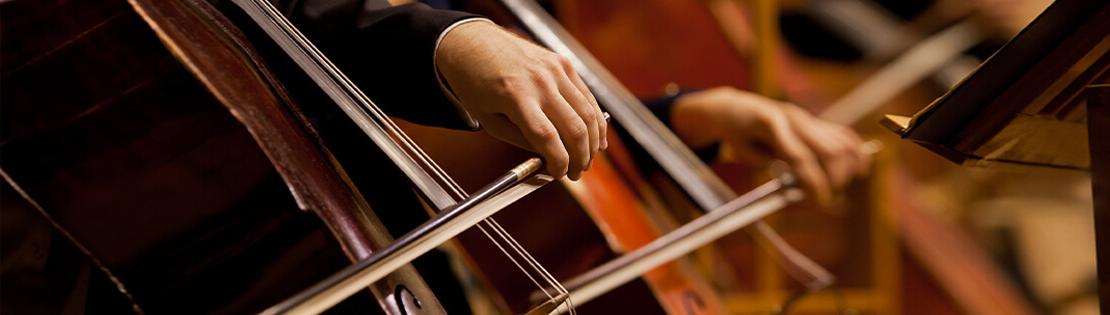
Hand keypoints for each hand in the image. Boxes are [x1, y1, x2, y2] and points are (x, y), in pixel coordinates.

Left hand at [435, 20, 606, 179]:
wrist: (472, 42)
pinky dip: (595, 119)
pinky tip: (596, 136)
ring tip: (588, 160)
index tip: (560, 174)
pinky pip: (586, 96)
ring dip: (592, 142)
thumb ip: (520, 139)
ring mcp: (555, 69)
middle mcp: (540, 81)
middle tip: (577, 173)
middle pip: (574, 128)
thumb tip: (547, 156)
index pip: (547, 137)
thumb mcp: (487, 119)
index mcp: (516, 96)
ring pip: (587, 113)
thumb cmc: (473, 81)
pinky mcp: (563, 63)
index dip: (559, 161)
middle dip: (580, 157)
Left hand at [670, 87, 869, 204]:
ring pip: (842, 142)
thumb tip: (800, 184)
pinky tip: (859, 170)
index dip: (814, 183)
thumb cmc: (736, 133)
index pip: (801, 157)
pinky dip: (857, 153)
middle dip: (835, 180)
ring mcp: (808, 117)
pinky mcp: (815, 120)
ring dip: (847, 169)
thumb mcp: (742, 151)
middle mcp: (795, 118)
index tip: (820, 203)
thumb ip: (768, 164)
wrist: (736, 108)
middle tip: (827, 199)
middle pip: (830, 151)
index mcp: (773, 124)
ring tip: (838, 188)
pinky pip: (844, 135)